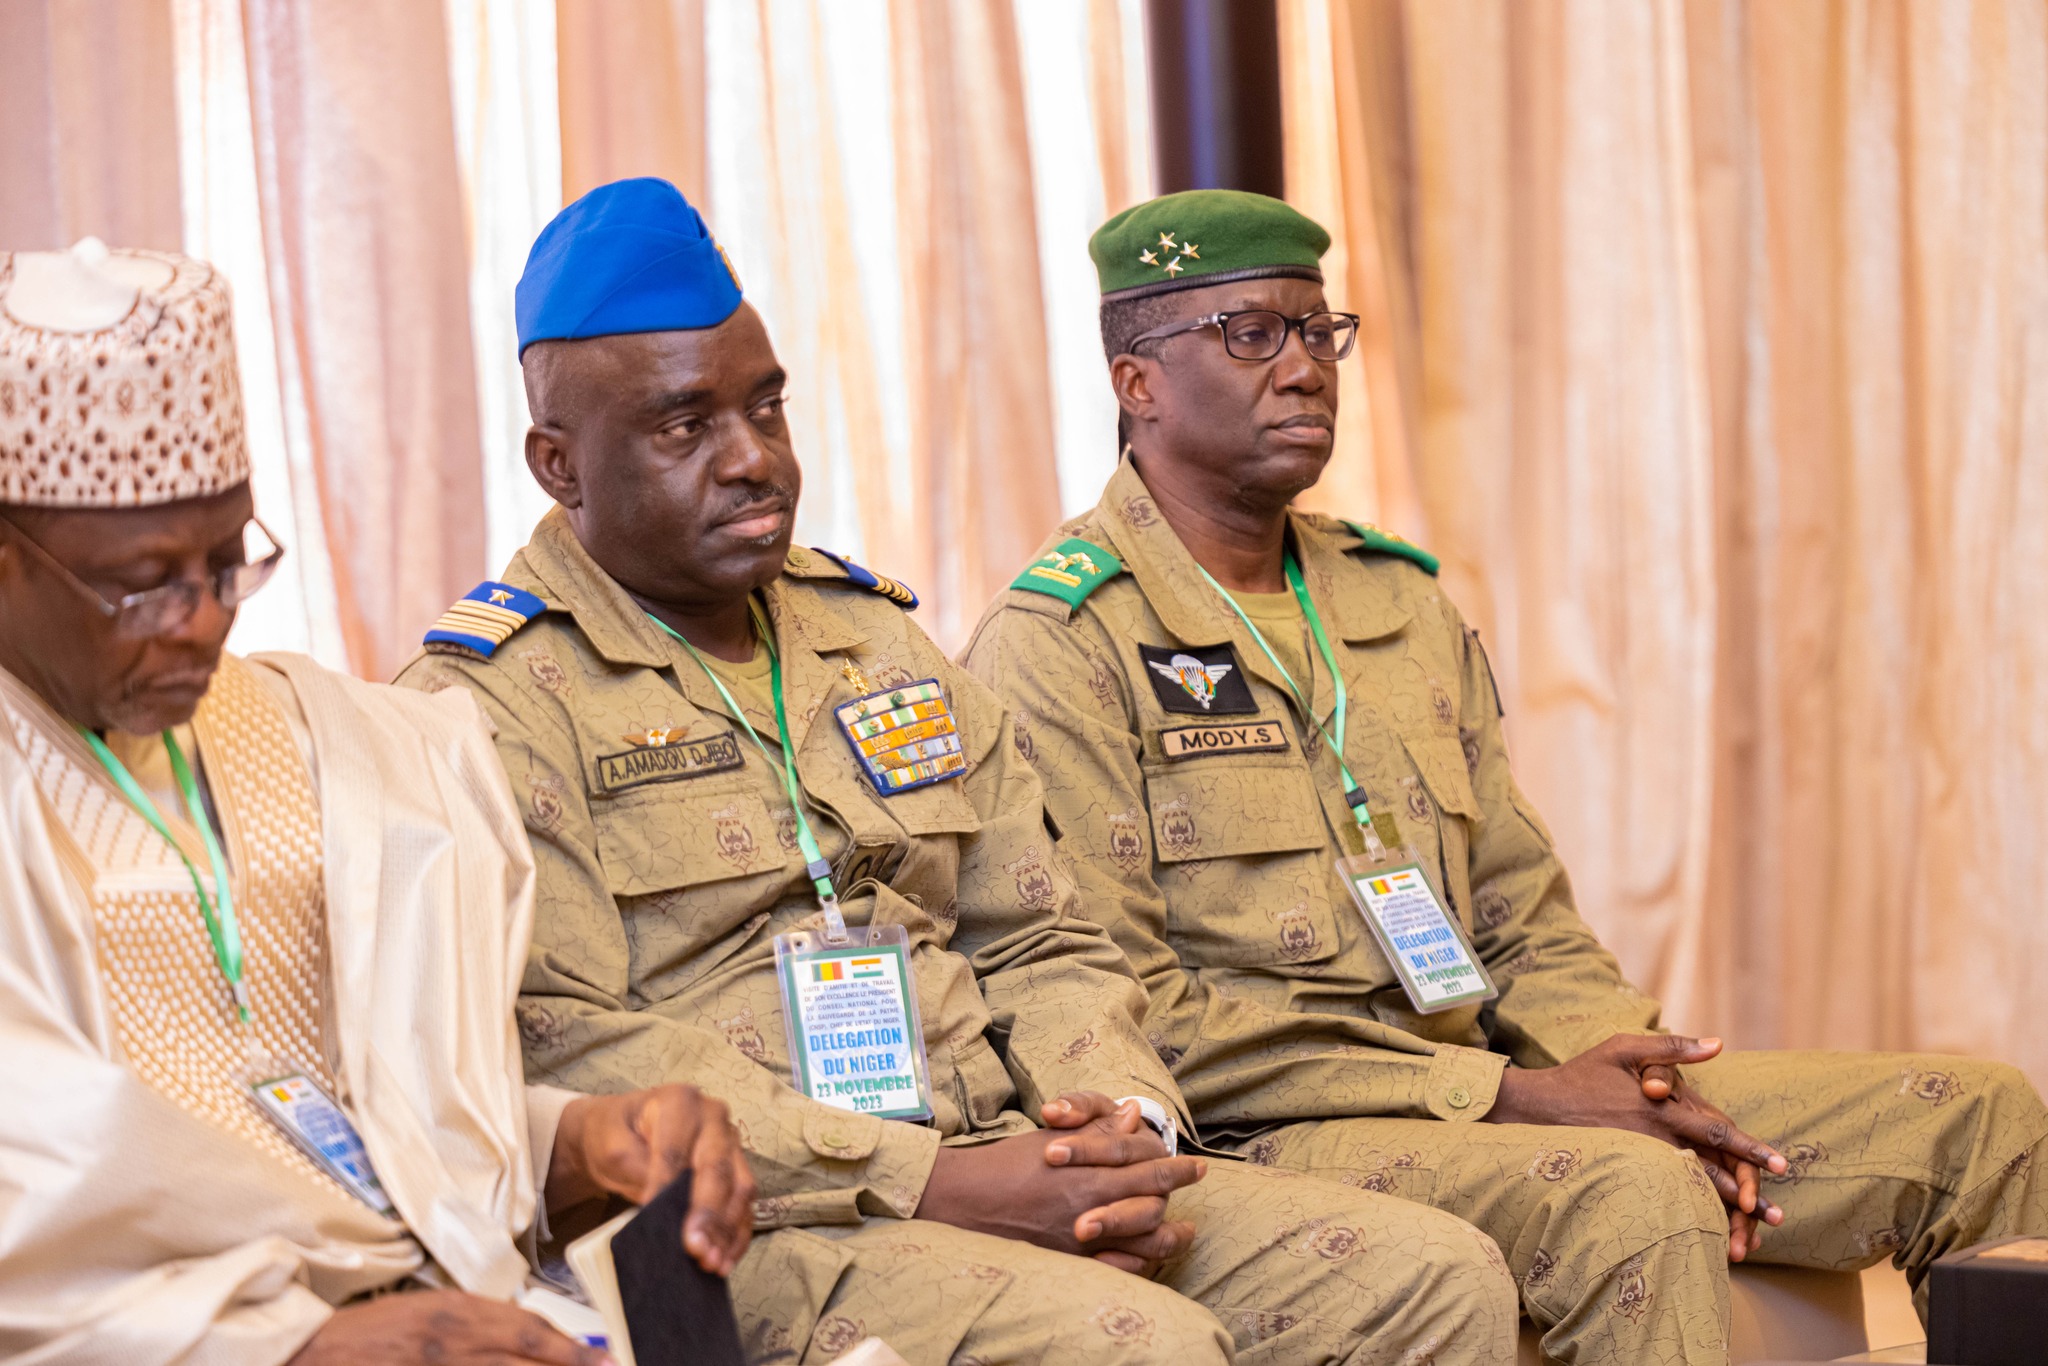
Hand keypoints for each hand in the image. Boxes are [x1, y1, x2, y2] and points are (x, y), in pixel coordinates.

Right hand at [290, 1290, 610, 1365]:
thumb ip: (483, 1322)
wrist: (315, 1354)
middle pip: (527, 1361)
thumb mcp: (434, 1310)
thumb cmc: (374, 1332)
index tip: (604, 1359)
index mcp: (458, 1315)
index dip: (573, 1350)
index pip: (532, 1332)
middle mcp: (454, 1347)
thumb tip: (536, 1338)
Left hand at [548, 1084, 756, 1274]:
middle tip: (695, 1249)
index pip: (675, 1150)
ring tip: (711, 1262)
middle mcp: (713, 1118)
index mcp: (680, 1102)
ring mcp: (729, 1143)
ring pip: (739, 1188)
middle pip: (717, 1169)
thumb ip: (635, 1168)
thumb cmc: (617, 1134)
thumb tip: (657, 1204)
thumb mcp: (611, 1146)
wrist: (625, 1129)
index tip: (653, 1217)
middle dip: (707, 1213)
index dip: (665, 1185)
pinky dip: (737, 1234)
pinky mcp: (736, 1168)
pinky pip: (745, 1204)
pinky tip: (725, 1259)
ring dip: (727, 1230)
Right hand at [916, 1095, 1205, 1273]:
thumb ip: (1096, 1130)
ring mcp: (1081, 1242)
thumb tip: (1130, 1115)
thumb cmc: (1005, 1165)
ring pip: (1144, 1245)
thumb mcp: (1052, 1138)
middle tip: (1197, 1187)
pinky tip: (1148, 1257)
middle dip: (1179, 1196)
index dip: (1176, 1168)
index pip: (1148, 1171)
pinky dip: (1140, 1264)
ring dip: (1170, 1238)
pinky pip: (1118, 1270)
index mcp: (1087, 1175)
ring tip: (1186, 1231)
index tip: (1196, 1164)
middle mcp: (1090, 1210)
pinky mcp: (1068, 1263)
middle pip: (1153, 1206)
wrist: (963, 1201)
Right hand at [1485, 1034, 1786, 1259]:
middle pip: (1710, 1171)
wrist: (1534, 1108)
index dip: (1750, 1150)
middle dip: (1746, 1196)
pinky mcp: (1626, 1172)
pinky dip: (1689, 1213)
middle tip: (1776, 1218)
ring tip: (1750, 1237)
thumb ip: (1671, 1047)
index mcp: (1661, 1109)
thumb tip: (1717, 1044)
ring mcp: (1640, 1160)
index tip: (1781, 1165)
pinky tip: (1707, 1229)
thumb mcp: (1622, 1048)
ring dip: (1721, 1213)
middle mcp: (1655, 1139)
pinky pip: (1664, 1195)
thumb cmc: (1581, 1074)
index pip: (1716, 1131)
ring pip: (1689, 1190)